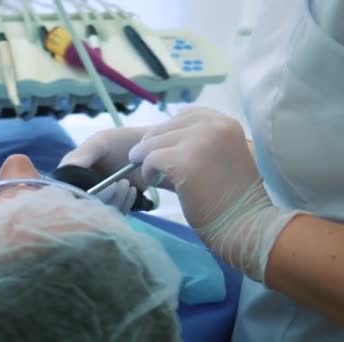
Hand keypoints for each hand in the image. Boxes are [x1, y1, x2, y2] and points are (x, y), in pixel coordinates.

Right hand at [60, 127, 146, 211]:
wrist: (148, 149)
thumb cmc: (121, 142)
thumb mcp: (99, 142)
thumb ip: (81, 154)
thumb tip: (65, 171)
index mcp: (70, 174)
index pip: (65, 190)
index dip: (77, 192)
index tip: (95, 184)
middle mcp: (81, 190)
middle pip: (82, 206)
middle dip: (101, 197)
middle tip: (117, 184)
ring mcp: (98, 201)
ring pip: (99, 214)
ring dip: (115, 200)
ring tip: (126, 183)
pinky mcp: (114, 208)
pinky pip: (114, 215)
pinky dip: (124, 204)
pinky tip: (132, 190)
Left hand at [129, 107, 298, 280]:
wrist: (246, 225)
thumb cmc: (232, 200)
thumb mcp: (217, 159)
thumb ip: (191, 147)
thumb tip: (151, 147)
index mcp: (226, 123)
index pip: (185, 115)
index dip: (169, 131)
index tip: (164, 148)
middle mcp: (215, 125)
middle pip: (166, 127)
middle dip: (152, 145)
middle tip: (149, 164)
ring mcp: (200, 141)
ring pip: (154, 142)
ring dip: (147, 159)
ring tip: (154, 175)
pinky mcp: (185, 161)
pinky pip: (151, 158)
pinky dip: (147, 171)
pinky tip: (154, 181)